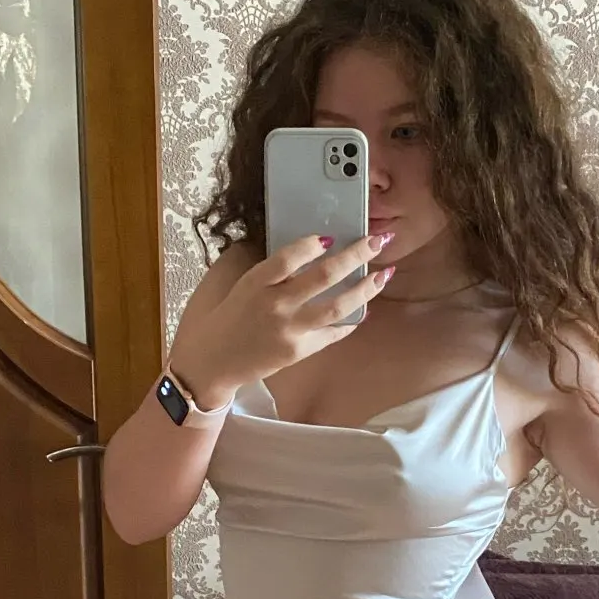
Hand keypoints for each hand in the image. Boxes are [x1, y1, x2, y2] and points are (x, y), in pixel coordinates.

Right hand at [169, 233, 393, 408]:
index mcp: (256, 282)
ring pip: (338, 306)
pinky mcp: (298, 351)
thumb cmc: (231, 319)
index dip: (313, 244)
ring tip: (384, 275)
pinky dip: (352, 320)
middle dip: (356, 255)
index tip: (332, 236)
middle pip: (324, 276)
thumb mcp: (243, 286)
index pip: (289, 256)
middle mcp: (274, 304)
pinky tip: (365, 308)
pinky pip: (333, 332)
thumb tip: (311, 248)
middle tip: (377, 241)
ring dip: (366, 289)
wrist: (214, 362)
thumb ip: (273, 270)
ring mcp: (289, 330)